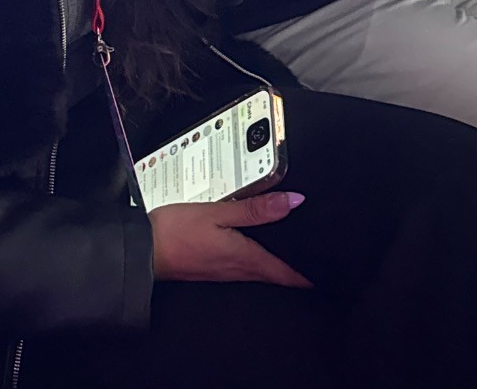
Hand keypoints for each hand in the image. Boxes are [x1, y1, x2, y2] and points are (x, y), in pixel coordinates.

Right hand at [150, 192, 311, 287]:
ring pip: (262, 270)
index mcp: (247, 258)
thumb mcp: (217, 213)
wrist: (144, 250)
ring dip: (279, 262)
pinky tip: (254, 243)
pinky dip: (258, 257)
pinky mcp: (213, 267)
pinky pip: (245, 266)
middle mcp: (241, 271)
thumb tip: (293, 202)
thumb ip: (255, 209)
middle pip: (279, 274)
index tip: (332, 267)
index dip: (312, 273)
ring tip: (293, 245)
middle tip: (318, 251)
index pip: (290, 274)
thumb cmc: (177, 231)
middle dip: (299, 267)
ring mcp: (226, 272)